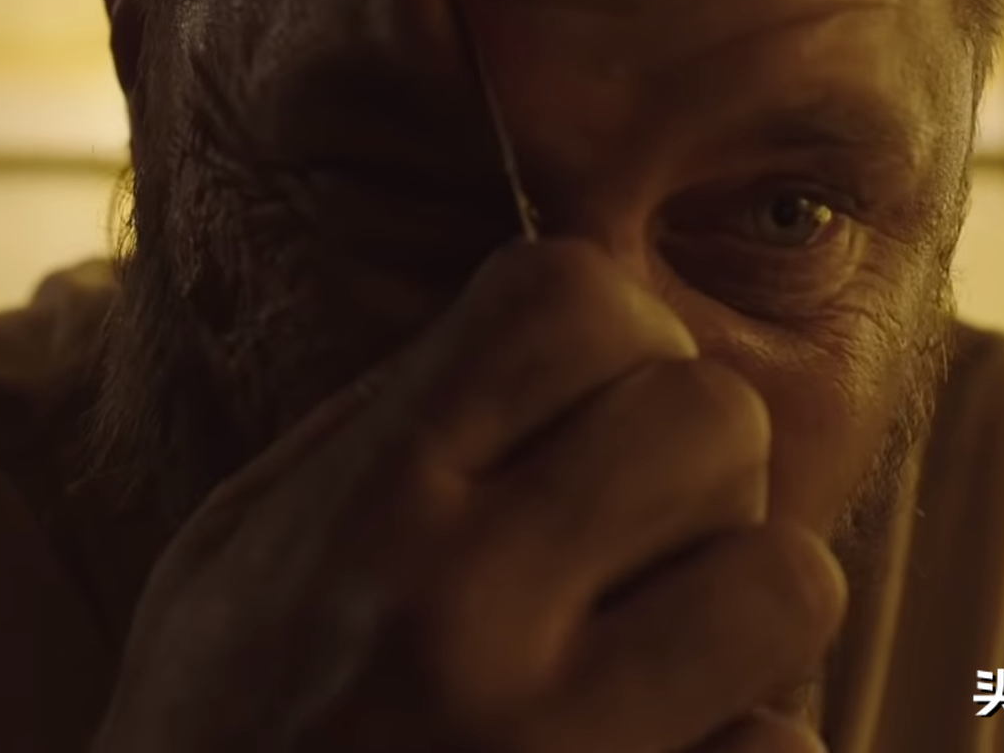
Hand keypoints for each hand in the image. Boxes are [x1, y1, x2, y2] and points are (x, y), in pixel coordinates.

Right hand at [93, 240, 846, 752]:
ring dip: (743, 607)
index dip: (616, 334)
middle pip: (716, 416)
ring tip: (663, 644)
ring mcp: (549, 748)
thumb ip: (378, 425)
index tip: (594, 404)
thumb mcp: (232, 553)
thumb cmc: (210, 736)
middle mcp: (461, 614)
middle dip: (697, 466)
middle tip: (636, 536)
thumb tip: (542, 328)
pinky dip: (743, 747)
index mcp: (368, 508)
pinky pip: (787, 746)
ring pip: (793, 579)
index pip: (571, 296)